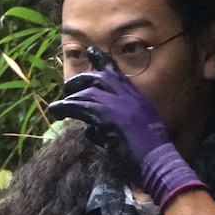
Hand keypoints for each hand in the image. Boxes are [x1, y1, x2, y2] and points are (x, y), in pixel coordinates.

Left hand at [47, 70, 203, 205]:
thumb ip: (114, 123)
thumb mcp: (135, 131)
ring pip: (89, 92)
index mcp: (138, 100)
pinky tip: (55, 110)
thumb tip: (91, 127)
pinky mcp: (109, 119)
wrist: (158, 163)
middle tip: (67, 87)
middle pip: (101, 77)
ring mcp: (120, 107)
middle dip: (81, 79)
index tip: (92, 51)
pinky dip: (66, 108)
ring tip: (58, 105)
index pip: (119, 75)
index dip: (104, 61)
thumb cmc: (148, 154)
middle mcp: (130, 98)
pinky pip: (82, 108)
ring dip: (71, 96)